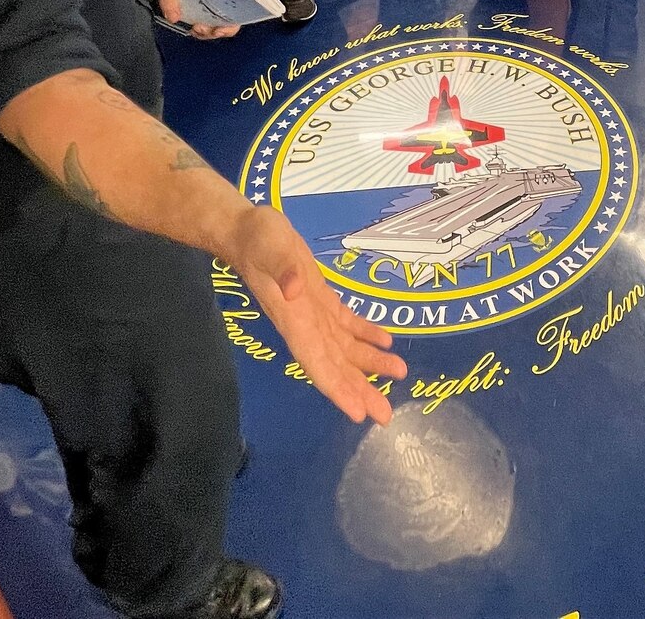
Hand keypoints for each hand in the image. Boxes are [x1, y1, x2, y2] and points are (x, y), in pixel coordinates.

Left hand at [135, 0, 236, 38]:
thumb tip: (175, 19)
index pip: (231, 5)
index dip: (231, 20)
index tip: (219, 28)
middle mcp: (209, 1)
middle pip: (227, 20)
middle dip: (220, 30)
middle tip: (202, 30)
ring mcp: (202, 10)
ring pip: (215, 27)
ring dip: (208, 33)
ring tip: (194, 30)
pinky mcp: (192, 17)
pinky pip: (203, 29)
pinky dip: (200, 34)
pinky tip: (191, 30)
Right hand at [223, 206, 406, 423]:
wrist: (246, 230)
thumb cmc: (256, 240)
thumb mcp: (269, 249)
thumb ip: (282, 269)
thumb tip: (293, 290)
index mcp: (293, 319)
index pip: (316, 362)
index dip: (337, 389)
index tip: (358, 414)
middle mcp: (304, 324)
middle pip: (334, 365)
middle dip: (359, 389)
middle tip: (385, 415)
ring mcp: (313, 313)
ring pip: (343, 347)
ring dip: (369, 364)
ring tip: (399, 374)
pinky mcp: (319, 298)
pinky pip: (345, 323)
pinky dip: (365, 334)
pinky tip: (386, 342)